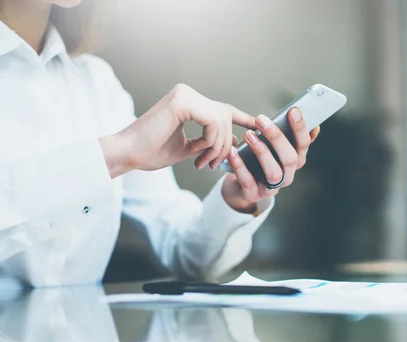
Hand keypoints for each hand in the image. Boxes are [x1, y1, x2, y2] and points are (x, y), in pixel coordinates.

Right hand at [99, 84, 256, 177]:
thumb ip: (208, 142)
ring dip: (218, 147)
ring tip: (203, 162)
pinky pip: (213, 122)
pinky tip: (198, 152)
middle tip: (211, 164)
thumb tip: (234, 141)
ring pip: (222, 120)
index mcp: (188, 101)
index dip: (243, 119)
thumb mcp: (187, 148)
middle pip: (225, 116)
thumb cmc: (151, 152)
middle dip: (225, 144)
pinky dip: (211, 141)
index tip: (259, 129)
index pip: (222, 109)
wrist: (127, 154)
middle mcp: (187, 93)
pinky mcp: (182, 101)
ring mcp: (185, 94)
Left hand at [221, 108, 319, 213]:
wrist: (240, 186)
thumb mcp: (273, 148)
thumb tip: (307, 120)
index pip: (303, 145)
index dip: (300, 129)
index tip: (292, 110)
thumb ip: (287, 135)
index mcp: (295, 162)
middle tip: (261, 119)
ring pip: (273, 172)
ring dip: (262, 152)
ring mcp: (271, 188)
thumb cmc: (258, 160)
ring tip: (248, 135)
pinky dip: (240, 166)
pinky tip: (233, 152)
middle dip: (277, 138)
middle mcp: (287, 176)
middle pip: (290, 159)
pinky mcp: (253, 195)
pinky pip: (248, 181)